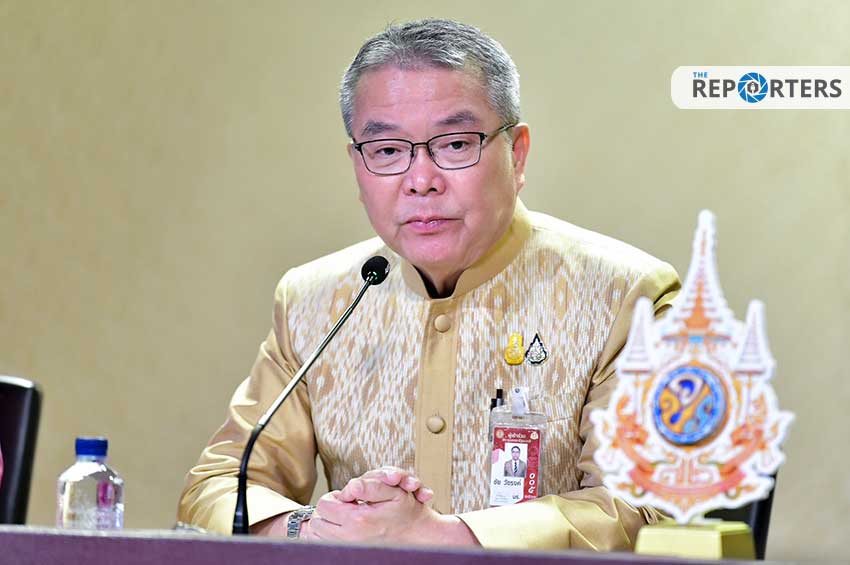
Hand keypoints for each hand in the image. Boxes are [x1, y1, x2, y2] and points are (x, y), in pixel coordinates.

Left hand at [302, 468, 476, 545]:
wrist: (418, 537)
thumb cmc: (407, 513)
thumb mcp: (393, 491)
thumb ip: (369, 485)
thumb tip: (350, 487)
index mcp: (357, 520)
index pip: (324, 504)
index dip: (335, 496)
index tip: (348, 497)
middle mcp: (349, 538)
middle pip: (317, 521)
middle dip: (328, 510)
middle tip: (345, 506)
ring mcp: (349, 549)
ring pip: (319, 535)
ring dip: (327, 523)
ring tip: (344, 517)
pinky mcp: (351, 554)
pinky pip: (325, 545)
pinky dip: (329, 536)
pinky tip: (343, 529)